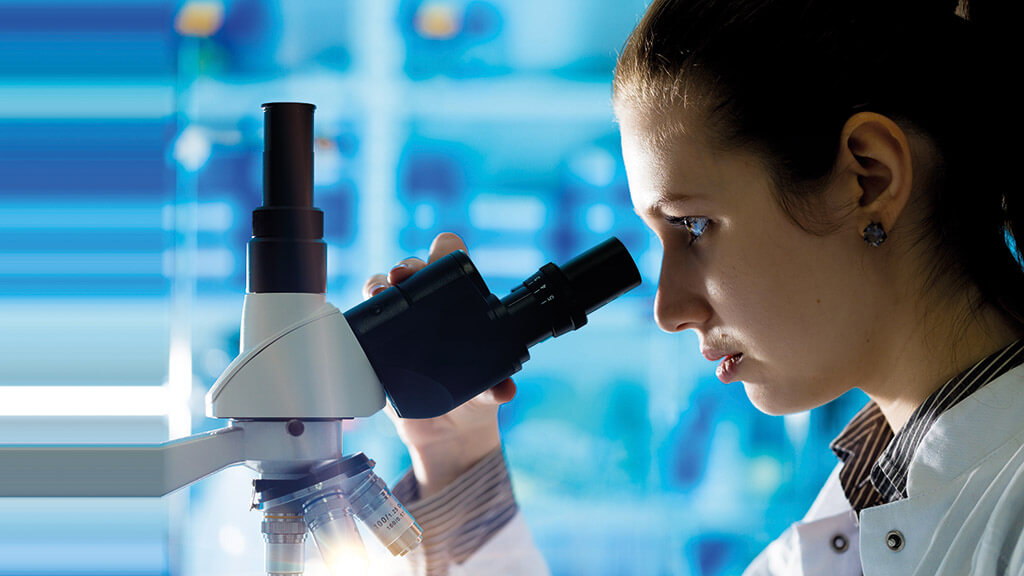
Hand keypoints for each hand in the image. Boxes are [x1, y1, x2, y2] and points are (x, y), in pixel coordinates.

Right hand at [362, 232, 515, 497]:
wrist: (445, 434)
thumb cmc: (473, 401)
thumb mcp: (486, 394)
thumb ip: (495, 390)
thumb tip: (505, 390)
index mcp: (460, 305)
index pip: (450, 260)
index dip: (444, 251)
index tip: (437, 260)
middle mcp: (428, 307)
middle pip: (412, 268)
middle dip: (405, 266)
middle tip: (400, 278)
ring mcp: (400, 324)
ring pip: (383, 287)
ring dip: (378, 284)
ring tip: (379, 294)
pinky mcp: (377, 345)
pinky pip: (364, 319)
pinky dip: (361, 314)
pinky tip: (360, 319)